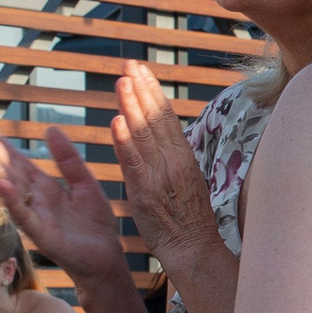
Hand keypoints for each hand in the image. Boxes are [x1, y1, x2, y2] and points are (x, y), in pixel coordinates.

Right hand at [0, 118, 129, 283]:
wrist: (107, 260)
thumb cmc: (95, 226)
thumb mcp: (85, 184)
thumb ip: (68, 160)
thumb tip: (51, 128)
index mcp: (45, 188)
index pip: (18, 162)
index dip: (1, 144)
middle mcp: (35, 200)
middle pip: (10, 171)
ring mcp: (35, 217)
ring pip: (12, 190)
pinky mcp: (42, 235)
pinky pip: (24, 216)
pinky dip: (13, 201)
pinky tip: (1, 184)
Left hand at [111, 63, 218, 267]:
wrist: (194, 249)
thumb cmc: (189, 219)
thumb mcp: (186, 180)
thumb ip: (172, 157)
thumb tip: (162, 135)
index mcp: (183, 155)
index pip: (166, 115)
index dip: (152, 90)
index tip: (140, 69)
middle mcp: (174, 160)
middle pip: (156, 117)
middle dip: (142, 88)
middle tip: (128, 63)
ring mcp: (160, 175)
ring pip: (144, 134)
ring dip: (132, 105)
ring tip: (121, 80)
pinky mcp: (146, 192)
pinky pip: (134, 163)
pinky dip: (125, 141)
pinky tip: (117, 121)